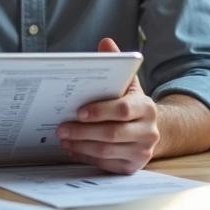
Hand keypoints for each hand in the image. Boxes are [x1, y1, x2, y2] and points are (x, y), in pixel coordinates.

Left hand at [56, 38, 159, 173]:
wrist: (148, 130)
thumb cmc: (131, 104)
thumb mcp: (127, 84)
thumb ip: (117, 63)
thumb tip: (106, 42)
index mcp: (147, 107)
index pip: (123, 109)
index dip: (100, 111)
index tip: (79, 111)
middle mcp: (149, 131)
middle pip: (112, 133)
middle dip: (83, 131)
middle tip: (61, 127)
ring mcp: (142, 152)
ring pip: (106, 151)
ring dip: (81, 145)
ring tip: (63, 138)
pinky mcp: (133, 167)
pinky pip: (106, 165)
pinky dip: (86, 156)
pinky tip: (72, 149)